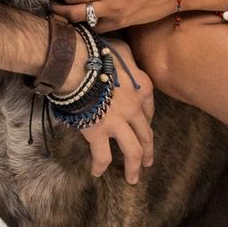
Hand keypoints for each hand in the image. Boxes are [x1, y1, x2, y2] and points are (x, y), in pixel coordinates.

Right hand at [72, 36, 155, 182]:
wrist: (77, 62)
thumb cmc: (97, 51)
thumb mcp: (122, 48)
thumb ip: (128, 59)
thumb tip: (125, 62)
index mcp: (142, 88)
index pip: (150, 109)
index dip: (148, 120)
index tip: (145, 127)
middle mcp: (135, 109)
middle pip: (146, 135)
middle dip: (148, 150)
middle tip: (148, 161)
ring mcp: (119, 123)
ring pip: (132, 151)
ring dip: (134, 167)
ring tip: (132, 178)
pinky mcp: (99, 132)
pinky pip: (103, 156)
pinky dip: (100, 166)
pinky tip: (97, 172)